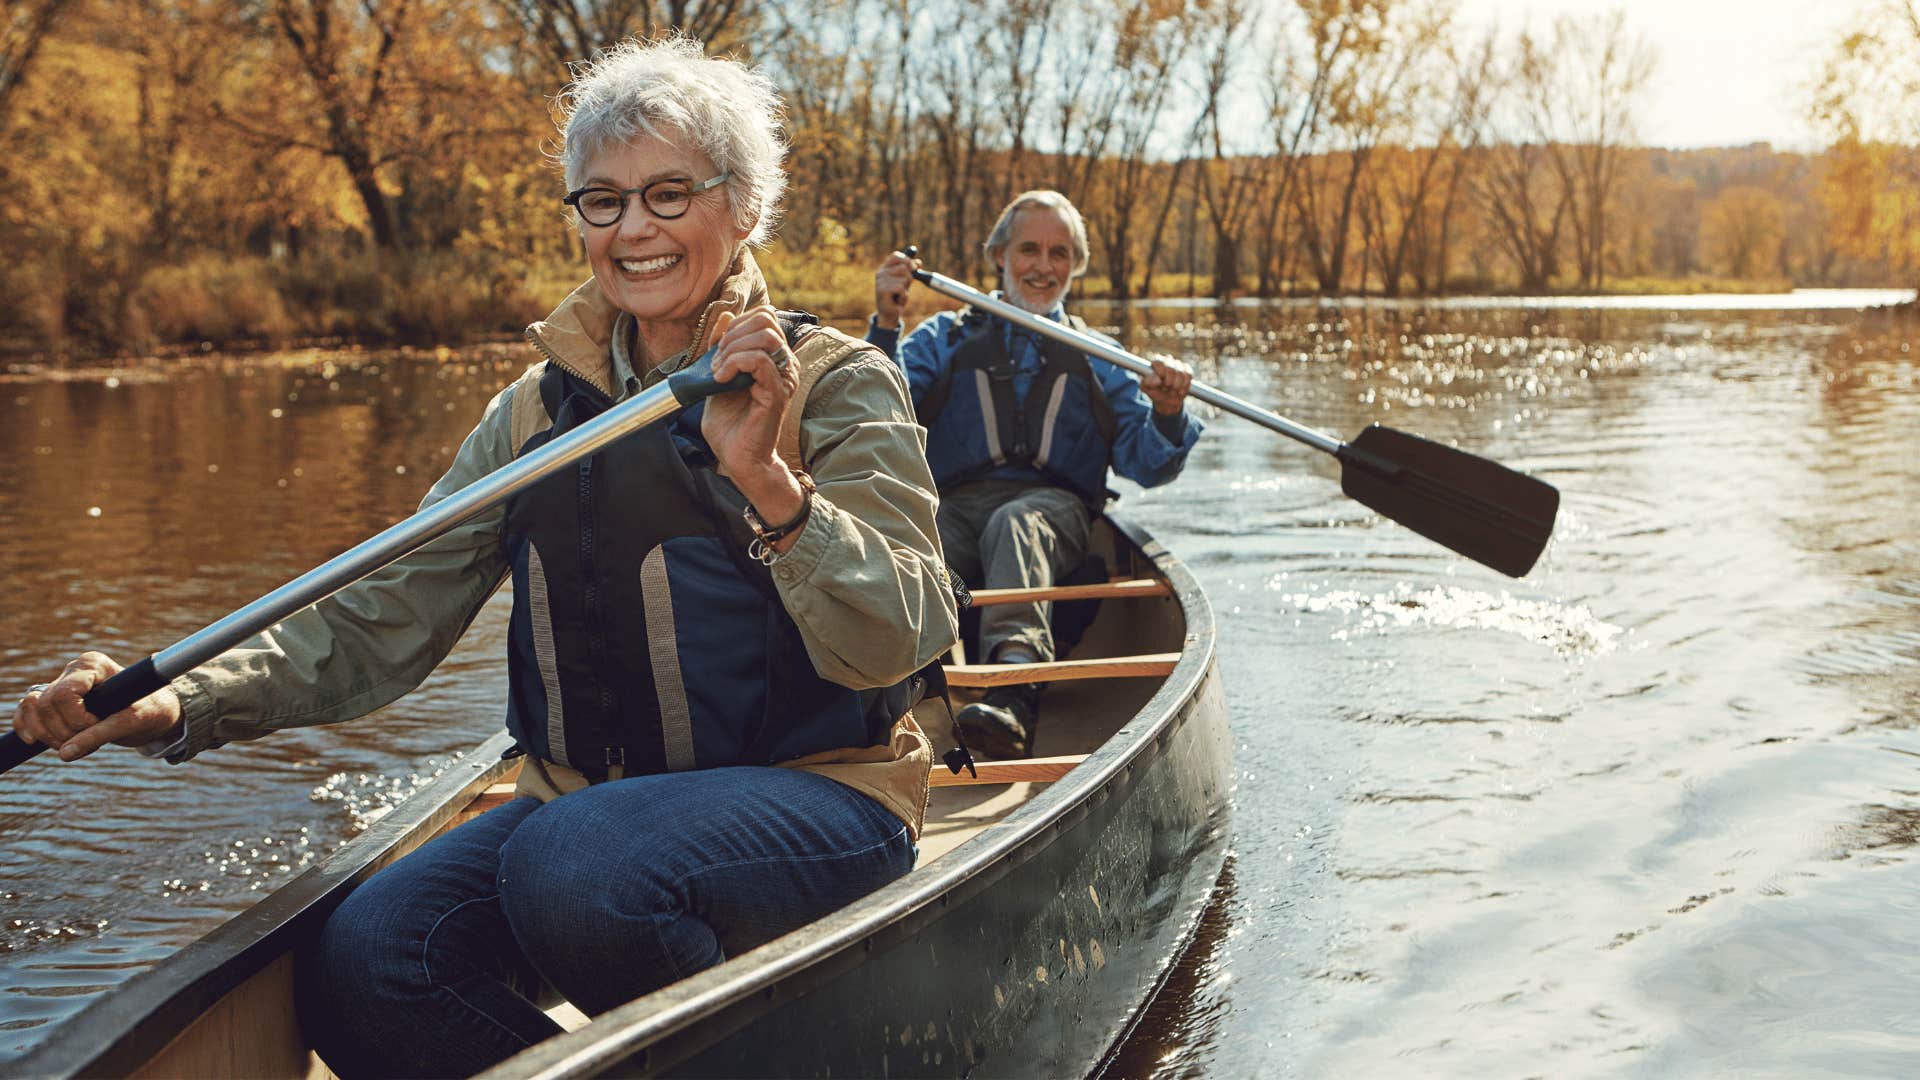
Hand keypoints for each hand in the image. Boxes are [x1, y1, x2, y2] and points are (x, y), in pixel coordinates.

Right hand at [12, 652, 180, 760]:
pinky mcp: (55, 700)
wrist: (155, 712)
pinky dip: (27, 727)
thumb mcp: (130, 723)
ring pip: (33, 708)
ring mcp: (62, 683)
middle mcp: (74, 670)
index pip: (64, 694)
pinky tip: (33, 741)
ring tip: (75, 744)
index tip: (99, 726)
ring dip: (48, 734)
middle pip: (46, 704)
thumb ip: (98, 736)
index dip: (76, 719)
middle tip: (90, 742)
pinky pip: (27, 711)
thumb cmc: (150, 710)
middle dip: (64, 731)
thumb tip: (64, 754)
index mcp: (94, 665)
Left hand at [700, 306, 804, 535]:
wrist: (736, 458)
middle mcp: (785, 365)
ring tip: (718, 370)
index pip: (764, 317)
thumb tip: (725, 316)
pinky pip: (759, 360)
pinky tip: (721, 378)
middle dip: (733, 334)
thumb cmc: (730, 424)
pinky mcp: (777, 392)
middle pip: (766, 320)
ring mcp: (784, 378)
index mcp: (774, 358)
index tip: (718, 349)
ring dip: (733, 348)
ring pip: (765, 337)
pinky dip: (734, 363)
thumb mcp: (719, 375)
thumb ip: (723, 347)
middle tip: (717, 360)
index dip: (736, 324)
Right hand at [873, 248, 921, 329]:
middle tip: (903, 288)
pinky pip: (901, 288)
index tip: (913, 268)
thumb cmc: (897, 297)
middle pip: (904, 266)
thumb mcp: (906, 282)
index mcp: (885, 268)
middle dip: (909, 278)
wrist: (889, 314)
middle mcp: (881, 273)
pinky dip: (903, 296)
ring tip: (898, 296)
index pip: (896, 256)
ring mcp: (880, 281)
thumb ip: (910, 271)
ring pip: (904, 278)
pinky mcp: (882, 290)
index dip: (907, 260)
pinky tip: (897, 300)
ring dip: (906, 289)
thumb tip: (919, 262)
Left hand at [1142, 354, 1193, 414]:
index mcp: (1156, 362)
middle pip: (1170, 367)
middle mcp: (1168, 360)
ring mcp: (1179, 365)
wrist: (1167, 400)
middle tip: (1165, 388)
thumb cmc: (1155, 391)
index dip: (1160, 371)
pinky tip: (1179, 391)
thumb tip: (1157, 380)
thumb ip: (1147, 383)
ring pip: (1180, 372)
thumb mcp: (1146, 389)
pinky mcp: (1187, 370)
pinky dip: (1184, 386)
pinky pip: (1188, 376)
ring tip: (1171, 391)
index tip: (1160, 382)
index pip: (1159, 360)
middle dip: (1169, 381)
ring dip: (1176, 386)